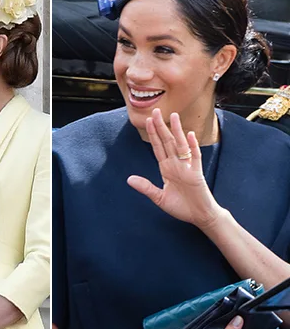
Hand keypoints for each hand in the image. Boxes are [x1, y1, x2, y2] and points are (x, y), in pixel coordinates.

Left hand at [127, 109, 222, 228]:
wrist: (199, 216)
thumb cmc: (181, 207)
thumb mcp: (159, 198)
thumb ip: (146, 187)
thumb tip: (129, 179)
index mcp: (167, 169)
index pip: (158, 148)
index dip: (153, 135)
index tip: (148, 121)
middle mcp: (176, 164)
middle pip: (168, 142)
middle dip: (161, 127)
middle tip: (156, 111)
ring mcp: (187, 167)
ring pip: (181, 145)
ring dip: (177, 131)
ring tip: (173, 116)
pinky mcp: (197, 173)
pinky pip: (195, 157)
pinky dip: (192, 146)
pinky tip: (189, 135)